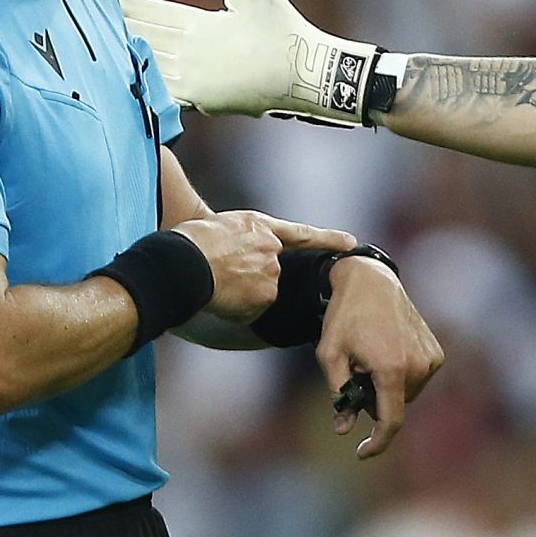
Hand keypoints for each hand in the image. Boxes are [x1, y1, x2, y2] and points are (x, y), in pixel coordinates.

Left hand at [118, 0, 381, 125]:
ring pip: (151, 67)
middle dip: (115, 27)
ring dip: (128, 54)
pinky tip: (141, 77)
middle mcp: (189, 64)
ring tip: (102, 46)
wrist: (311, 80)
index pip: (148, 14)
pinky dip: (149, 79)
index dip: (120, 2)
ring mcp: (196, 89)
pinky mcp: (207, 104)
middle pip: (143, 41)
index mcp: (197, 33)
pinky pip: (167, 91)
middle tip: (80, 17)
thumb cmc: (286, 33)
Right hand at [171, 211, 353, 321]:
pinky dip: (238, 309)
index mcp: (260, 227)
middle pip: (272, 272)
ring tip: (217, 283)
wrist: (184, 261)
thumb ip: (242, 241)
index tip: (351, 243)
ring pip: (262, 292)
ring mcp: (271, 273)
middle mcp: (272, 249)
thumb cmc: (190, 242)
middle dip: (252, 277)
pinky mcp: (265, 296)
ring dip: (244, 294)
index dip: (328, 239)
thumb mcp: (221, 228)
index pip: (303, 234)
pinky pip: (253, 310)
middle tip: (222, 274)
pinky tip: (221, 297)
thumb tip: (240, 260)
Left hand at [316, 255, 442, 458]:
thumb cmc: (345, 316)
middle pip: (393, 406)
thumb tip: (344, 428)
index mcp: (391, 369)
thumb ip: (338, 395)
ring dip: (387, 387)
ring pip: (405, 394)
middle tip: (355, 372)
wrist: (371, 281)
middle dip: (373, 401)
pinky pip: (416, 379)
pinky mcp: (435, 352)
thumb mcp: (330, 355)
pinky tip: (386, 350)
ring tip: (370, 357)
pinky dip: (400, 375)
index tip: (362, 453)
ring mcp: (430, 359)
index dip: (377, 443)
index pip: (390, 422)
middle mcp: (418, 366)